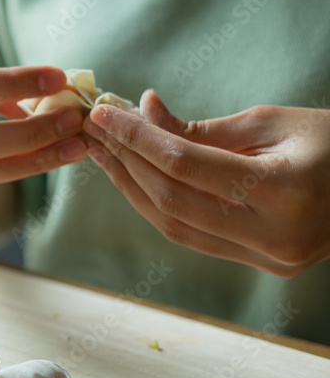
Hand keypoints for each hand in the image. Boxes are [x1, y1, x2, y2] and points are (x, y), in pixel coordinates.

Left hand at [84, 90, 329, 276]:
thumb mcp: (272, 122)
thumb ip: (202, 128)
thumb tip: (141, 112)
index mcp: (284, 189)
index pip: (185, 164)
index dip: (137, 138)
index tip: (103, 114)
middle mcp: (275, 234)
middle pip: (172, 200)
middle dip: (126, 163)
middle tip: (94, 131)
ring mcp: (269, 258)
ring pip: (175, 226)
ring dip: (132, 188)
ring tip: (104, 154)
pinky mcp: (263, 265)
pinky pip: (194, 237)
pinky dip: (159, 207)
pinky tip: (135, 179)